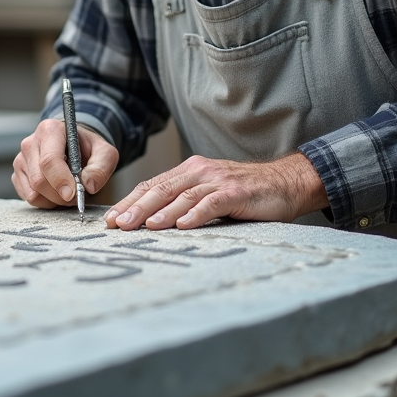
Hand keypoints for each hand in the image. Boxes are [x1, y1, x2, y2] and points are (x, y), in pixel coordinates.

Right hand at [12, 119, 118, 208]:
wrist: (74, 146)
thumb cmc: (87, 147)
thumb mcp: (105, 153)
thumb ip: (101, 167)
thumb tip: (89, 186)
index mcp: (50, 130)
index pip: (49, 160)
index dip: (60, 181)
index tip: (73, 194)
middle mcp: (30, 143)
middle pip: (39, 180)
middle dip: (60, 195)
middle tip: (76, 195)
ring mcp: (21, 159)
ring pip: (33, 192)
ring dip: (54, 200)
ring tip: (67, 191)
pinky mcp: (18, 174)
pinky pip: (28, 197)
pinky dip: (45, 202)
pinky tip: (55, 192)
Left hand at [105, 152, 328, 229]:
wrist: (285, 183)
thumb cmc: (245, 193)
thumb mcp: (209, 193)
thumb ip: (185, 201)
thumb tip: (152, 221)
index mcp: (189, 170)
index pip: (152, 186)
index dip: (130, 202)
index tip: (111, 220)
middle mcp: (200, 171)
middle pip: (161, 190)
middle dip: (136, 208)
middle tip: (118, 225)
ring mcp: (218, 181)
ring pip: (182, 196)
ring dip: (161, 212)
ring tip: (144, 226)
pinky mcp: (236, 193)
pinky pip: (212, 203)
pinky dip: (196, 214)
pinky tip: (183, 225)